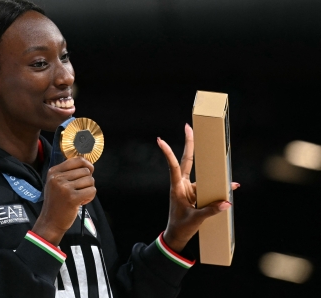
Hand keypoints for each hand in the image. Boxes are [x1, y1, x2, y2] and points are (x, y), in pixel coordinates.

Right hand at [32, 157, 95, 245]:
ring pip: (90, 180)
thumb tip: (88, 164)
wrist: (50, 221)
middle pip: (86, 171)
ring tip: (80, 197)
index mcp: (54, 172)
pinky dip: (90, 197)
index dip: (87, 164)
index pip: (77, 160)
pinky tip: (82, 201)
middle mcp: (58, 178)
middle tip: (80, 190)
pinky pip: (91, 190)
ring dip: (89, 189)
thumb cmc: (56, 202)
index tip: (89, 171)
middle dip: (87, 181)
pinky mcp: (72, 198)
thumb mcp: (56, 183)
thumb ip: (69, 172)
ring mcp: (65, 188)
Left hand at [157, 124, 239, 252]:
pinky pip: (209, 188)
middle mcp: (182, 184)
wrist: (177, 235)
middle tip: (188, 127)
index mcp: (177, 187)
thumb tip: (226, 202)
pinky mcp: (196, 194)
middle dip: (189, 143)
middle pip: (187, 160)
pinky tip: (231, 186)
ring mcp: (190, 188)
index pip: (173, 166)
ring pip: (202, 175)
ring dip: (213, 171)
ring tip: (223, 165)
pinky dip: (220, 188)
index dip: (167, 153)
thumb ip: (210, 210)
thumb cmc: (181, 226)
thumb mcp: (195, 219)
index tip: (160, 140)